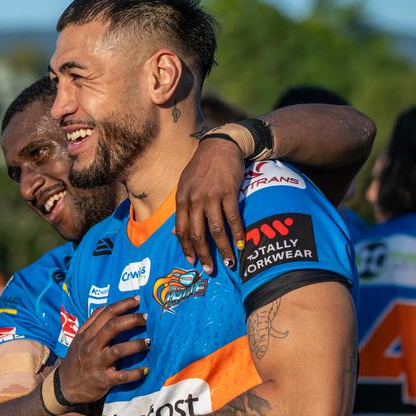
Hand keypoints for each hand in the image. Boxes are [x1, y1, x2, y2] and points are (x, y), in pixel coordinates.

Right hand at [58, 296, 148, 404]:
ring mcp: (97, 363)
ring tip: (149, 343)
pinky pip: (121, 376)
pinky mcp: (103, 380)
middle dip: (132, 320)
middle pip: (113, 327)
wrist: (65, 386)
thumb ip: (92, 323)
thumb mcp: (79, 339)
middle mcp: (91, 346)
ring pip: (118, 350)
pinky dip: (134, 373)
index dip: (123, 305)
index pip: (105, 313)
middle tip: (146, 318)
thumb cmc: (76, 359)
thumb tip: (107, 306)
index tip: (137, 300)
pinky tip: (145, 370)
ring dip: (136, 345)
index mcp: (87, 334)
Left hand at [175, 137, 245, 271]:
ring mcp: (211, 197)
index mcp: (181, 200)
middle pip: (197, 234)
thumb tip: (174, 233)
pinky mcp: (228, 193)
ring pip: (216, 229)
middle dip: (203, 254)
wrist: (220, 145)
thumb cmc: (201, 167)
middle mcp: (194, 200)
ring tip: (228, 263)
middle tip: (210, 270)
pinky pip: (233, 218)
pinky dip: (237, 233)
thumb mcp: (185, 185)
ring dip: (223, 249)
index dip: (186, 248)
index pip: (181, 230)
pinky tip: (240, 245)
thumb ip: (182, 208)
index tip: (192, 262)